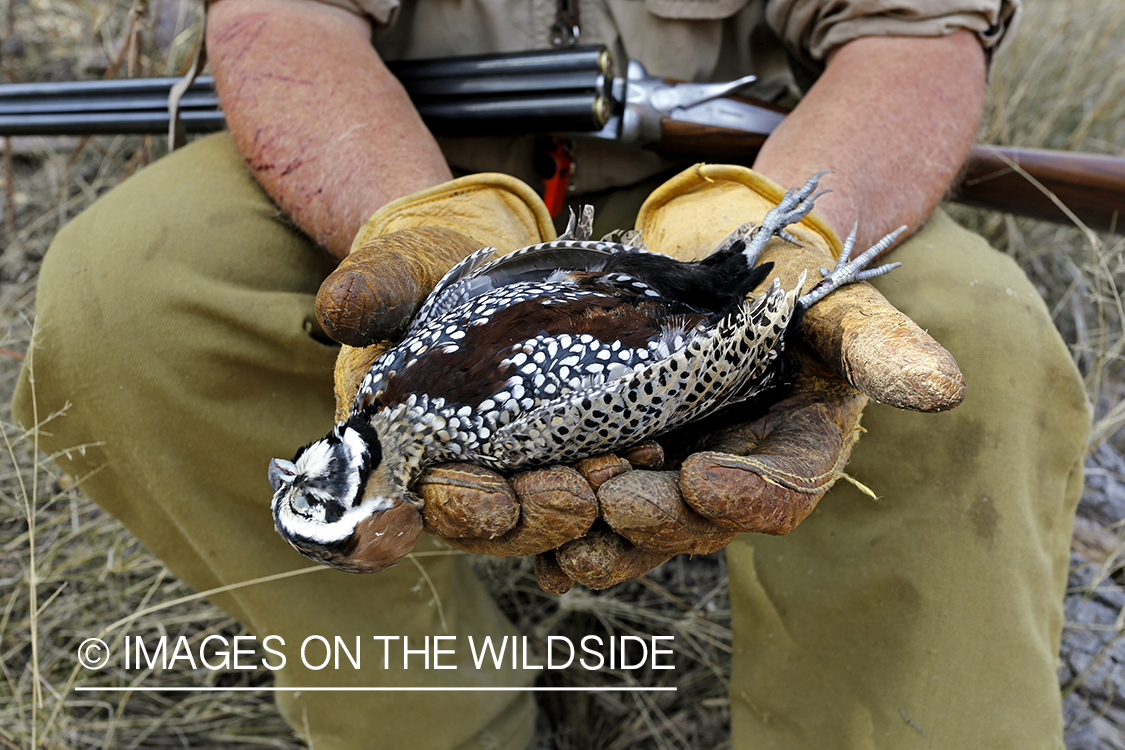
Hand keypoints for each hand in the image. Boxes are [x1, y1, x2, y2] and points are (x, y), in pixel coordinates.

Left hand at [522, 165, 965, 591]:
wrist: (722, 268)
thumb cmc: (789, 284)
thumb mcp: (837, 303)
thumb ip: (880, 346)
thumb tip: (944, 389)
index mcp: (791, 453)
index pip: (779, 497)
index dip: (745, 498)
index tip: (703, 478)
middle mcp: (726, 480)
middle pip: (689, 525)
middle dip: (646, 520)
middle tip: (604, 496)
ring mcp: (664, 477)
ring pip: (624, 530)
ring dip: (580, 530)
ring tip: (540, 513)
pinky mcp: (611, 462)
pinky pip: (577, 508)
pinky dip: (542, 519)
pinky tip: (502, 518)